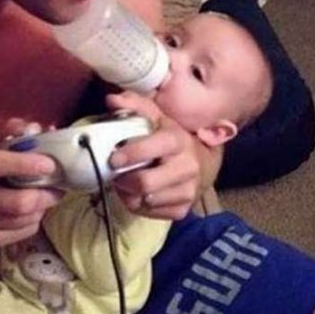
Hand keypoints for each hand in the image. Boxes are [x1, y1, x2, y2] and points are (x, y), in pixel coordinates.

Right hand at [0, 119, 61, 249]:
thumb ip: (9, 134)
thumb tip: (39, 129)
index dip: (26, 164)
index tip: (50, 164)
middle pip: (19, 202)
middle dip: (47, 194)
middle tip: (58, 186)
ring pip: (25, 219)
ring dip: (42, 207)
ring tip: (46, 196)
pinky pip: (22, 233)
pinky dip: (33, 220)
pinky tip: (31, 211)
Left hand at [106, 91, 200, 219]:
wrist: (202, 163)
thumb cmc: (171, 138)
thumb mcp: (156, 118)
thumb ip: (134, 106)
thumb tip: (111, 99)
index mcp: (178, 141)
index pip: (153, 149)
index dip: (131, 154)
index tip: (113, 159)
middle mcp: (186, 167)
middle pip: (145, 183)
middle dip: (123, 180)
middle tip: (115, 174)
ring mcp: (187, 191)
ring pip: (144, 201)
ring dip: (128, 193)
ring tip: (126, 182)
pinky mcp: (182, 210)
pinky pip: (149, 214)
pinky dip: (137, 205)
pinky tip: (137, 193)